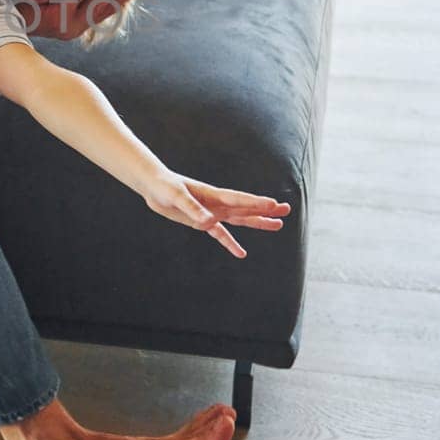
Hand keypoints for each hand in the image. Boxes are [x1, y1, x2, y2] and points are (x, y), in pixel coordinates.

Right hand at [21, 0, 137, 40]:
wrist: (21, 32)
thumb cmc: (22, 11)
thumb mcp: (24, 1)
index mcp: (57, 18)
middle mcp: (72, 26)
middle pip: (96, 5)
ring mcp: (80, 27)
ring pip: (105, 11)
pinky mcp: (85, 26)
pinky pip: (105, 14)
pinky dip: (117, 2)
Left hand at [137, 174, 290, 257]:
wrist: (153, 187)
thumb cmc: (164, 186)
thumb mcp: (177, 197)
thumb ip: (193, 209)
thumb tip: (209, 223)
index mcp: (213, 195)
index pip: (239, 199)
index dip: (256, 202)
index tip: (275, 204)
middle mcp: (217, 204)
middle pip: (246, 208)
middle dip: (266, 210)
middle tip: (286, 210)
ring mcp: (212, 212)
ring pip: (239, 220)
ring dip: (257, 222)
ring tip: (277, 225)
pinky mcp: (202, 222)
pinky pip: (220, 234)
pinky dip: (230, 243)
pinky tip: (241, 253)